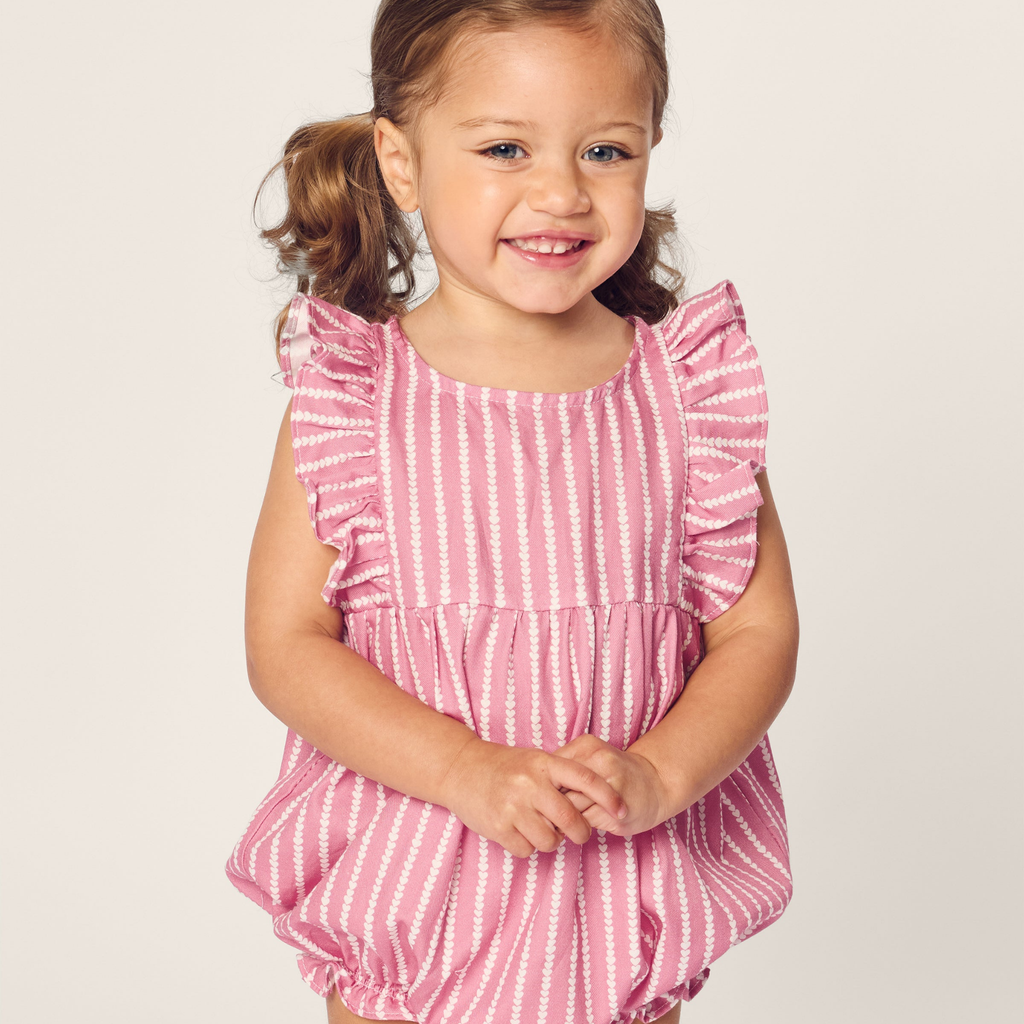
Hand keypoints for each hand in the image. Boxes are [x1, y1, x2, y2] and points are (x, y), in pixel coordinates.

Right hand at [437, 738, 629, 858]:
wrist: (461, 769)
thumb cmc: (505, 766)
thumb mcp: (535, 760)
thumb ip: (561, 776)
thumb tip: (595, 799)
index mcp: (543, 764)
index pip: (585, 779)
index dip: (608, 796)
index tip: (622, 810)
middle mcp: (530, 784)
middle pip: (571, 819)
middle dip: (581, 832)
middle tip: (580, 833)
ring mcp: (513, 806)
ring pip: (550, 840)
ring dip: (551, 841)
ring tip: (541, 828)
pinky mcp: (498, 827)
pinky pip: (527, 849)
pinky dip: (527, 846)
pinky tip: (519, 831)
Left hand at [550, 734, 668, 836]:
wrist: (656, 784)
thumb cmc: (617, 772)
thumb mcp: (592, 757)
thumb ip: (566, 766)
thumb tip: (534, 787)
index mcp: (588, 746)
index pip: (550, 769)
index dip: (543, 786)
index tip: (541, 797)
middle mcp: (599, 762)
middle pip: (557, 788)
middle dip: (549, 803)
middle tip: (545, 813)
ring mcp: (609, 787)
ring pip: (569, 807)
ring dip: (561, 819)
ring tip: (561, 822)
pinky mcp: (615, 811)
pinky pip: (583, 822)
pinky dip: (576, 827)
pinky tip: (579, 826)